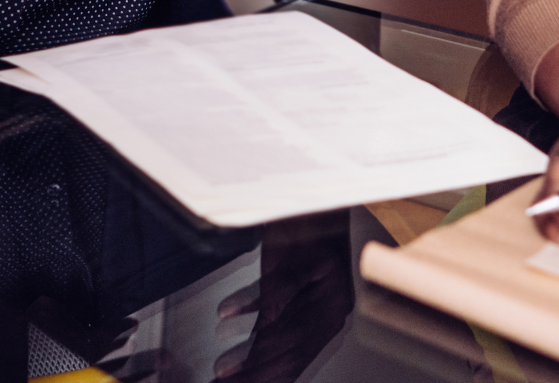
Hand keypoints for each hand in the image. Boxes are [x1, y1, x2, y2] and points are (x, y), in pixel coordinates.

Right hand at [212, 212, 352, 381]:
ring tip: (225, 370)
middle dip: (258, 375)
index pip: (299, 359)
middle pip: (292, 350)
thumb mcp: (299, 286)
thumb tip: (257, 355)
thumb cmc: (306, 239)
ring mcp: (321, 279)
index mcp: (332, 314)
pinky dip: (249, 302)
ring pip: (285, 328)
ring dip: (252, 353)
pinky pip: (276, 286)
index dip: (271, 379)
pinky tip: (227, 313)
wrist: (317, 194)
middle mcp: (333, 302)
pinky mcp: (305, 254)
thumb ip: (280, 320)